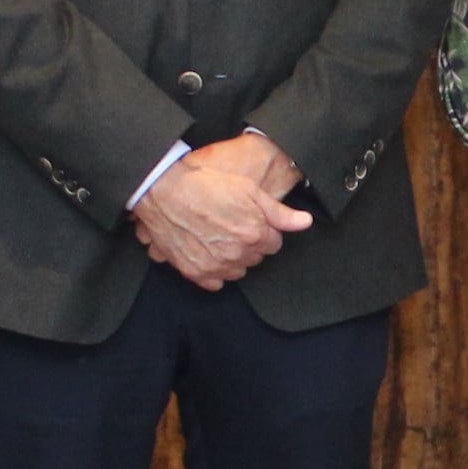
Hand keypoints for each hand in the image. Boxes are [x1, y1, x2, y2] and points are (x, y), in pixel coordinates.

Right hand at [135, 133, 313, 288]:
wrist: (163, 191)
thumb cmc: (205, 185)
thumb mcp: (249, 190)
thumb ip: (280, 212)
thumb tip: (304, 222)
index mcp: (254, 235)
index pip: (273, 244)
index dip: (264, 230)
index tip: (250, 220)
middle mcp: (237, 255)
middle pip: (256, 258)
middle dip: (249, 244)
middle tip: (232, 224)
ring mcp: (215, 266)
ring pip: (237, 271)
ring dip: (233, 258)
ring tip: (219, 236)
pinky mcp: (195, 273)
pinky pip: (215, 282)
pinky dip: (215, 271)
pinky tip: (208, 252)